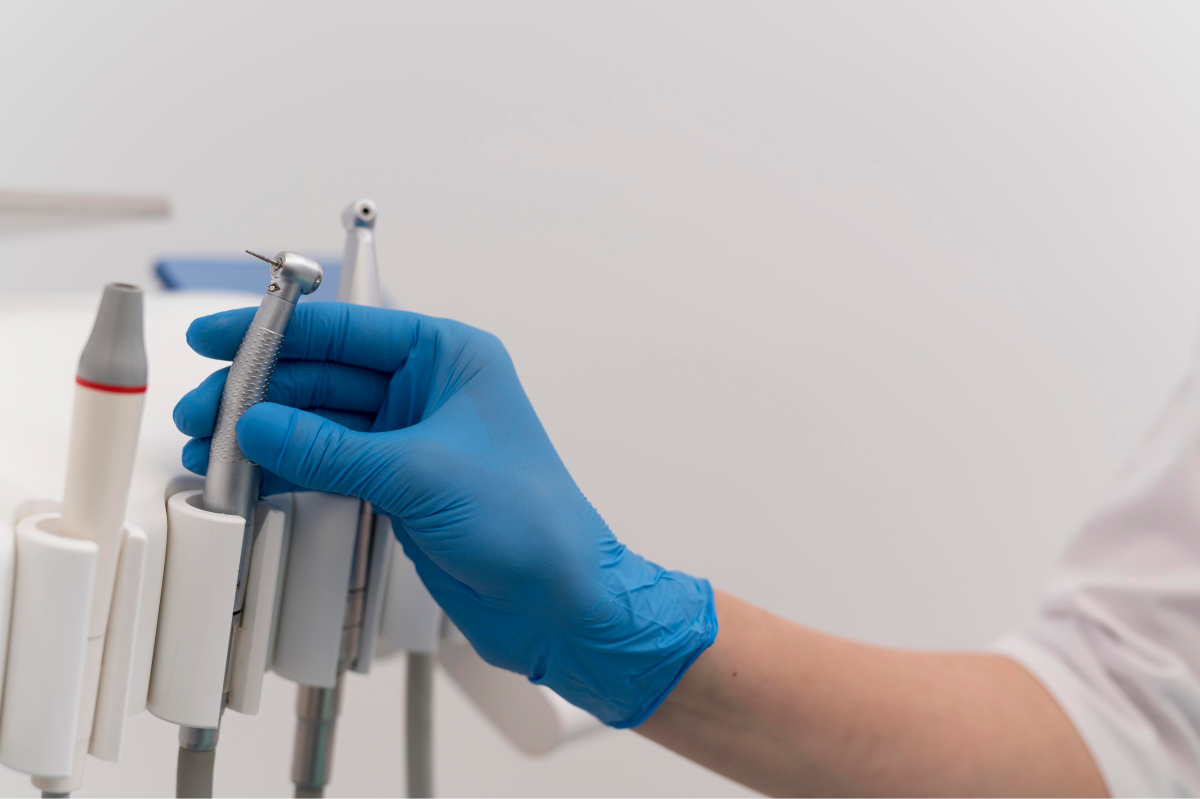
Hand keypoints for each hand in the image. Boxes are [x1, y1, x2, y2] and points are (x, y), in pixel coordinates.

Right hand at [174, 302, 716, 726]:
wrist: (560, 602)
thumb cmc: (529, 523)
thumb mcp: (419, 474)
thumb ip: (331, 449)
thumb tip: (258, 424)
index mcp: (450, 357)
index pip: (349, 329)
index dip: (277, 330)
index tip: (219, 338)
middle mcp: (430, 390)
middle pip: (326, 375)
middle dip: (262, 392)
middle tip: (205, 411)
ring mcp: (411, 439)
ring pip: (322, 423)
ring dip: (268, 435)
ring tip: (211, 448)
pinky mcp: (399, 485)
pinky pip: (331, 464)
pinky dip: (290, 470)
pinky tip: (249, 476)